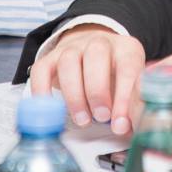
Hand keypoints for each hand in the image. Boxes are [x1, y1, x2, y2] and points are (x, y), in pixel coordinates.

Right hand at [30, 25, 145, 134]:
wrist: (93, 52)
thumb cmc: (115, 75)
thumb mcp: (131, 86)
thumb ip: (131, 105)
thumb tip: (125, 129)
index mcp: (126, 49)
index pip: (127, 67)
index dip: (124, 97)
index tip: (120, 124)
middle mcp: (99, 43)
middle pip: (96, 55)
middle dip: (98, 90)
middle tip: (101, 117)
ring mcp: (73, 48)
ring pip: (69, 61)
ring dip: (74, 94)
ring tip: (82, 120)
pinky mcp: (51, 57)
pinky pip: (41, 70)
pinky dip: (42, 90)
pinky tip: (50, 111)